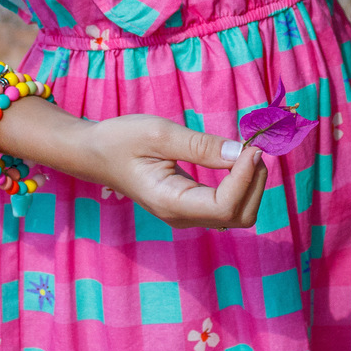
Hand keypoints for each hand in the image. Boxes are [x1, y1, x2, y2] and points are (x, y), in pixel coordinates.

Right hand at [74, 113, 268, 227]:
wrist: (95, 153)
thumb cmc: (121, 140)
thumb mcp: (159, 134)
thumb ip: (200, 146)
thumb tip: (240, 153)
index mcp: (171, 203)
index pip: (225, 206)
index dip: (246, 177)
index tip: (251, 146)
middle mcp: (182, 216)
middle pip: (239, 216)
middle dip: (255, 183)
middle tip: (254, 147)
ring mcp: (187, 213)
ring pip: (237, 213)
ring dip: (252, 184)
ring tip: (247, 149)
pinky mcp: (191, 204)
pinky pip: (227, 204)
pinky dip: (242, 183)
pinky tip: (238, 159)